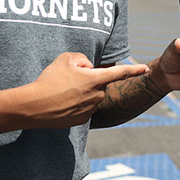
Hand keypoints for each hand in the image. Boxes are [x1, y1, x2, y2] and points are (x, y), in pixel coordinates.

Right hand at [26, 52, 147, 127]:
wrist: (33, 106)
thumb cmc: (49, 80)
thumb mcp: (65, 58)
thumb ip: (82, 58)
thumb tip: (88, 68)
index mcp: (96, 79)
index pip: (119, 73)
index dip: (134, 70)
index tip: (146, 69)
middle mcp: (97, 96)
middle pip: (98, 83)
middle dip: (88, 79)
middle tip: (67, 80)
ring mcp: (90, 110)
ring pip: (90, 96)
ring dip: (81, 92)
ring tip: (61, 92)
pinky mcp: (81, 120)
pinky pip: (83, 108)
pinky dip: (74, 104)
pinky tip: (61, 104)